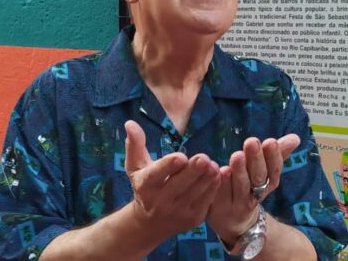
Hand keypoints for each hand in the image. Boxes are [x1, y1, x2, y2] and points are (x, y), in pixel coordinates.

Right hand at [124, 120, 221, 237]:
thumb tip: (130, 123)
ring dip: (207, 177)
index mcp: (146, 185)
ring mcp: (178, 211)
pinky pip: (207, 200)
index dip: (169, 166)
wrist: (149, 224)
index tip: (181, 157)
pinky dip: (213, 186)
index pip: (157, 174)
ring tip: (212, 164)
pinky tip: (217, 174)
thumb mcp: (135, 166)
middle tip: (204, 158)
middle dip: (194, 170)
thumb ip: (135, 144)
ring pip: (197, 191)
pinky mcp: (193, 218)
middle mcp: (161, 201)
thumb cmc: (144, 187)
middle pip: (181, 184)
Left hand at [207, 134, 299, 243]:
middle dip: (256, 159)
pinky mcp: (220, 206)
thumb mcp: (265, 171)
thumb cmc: (249, 187)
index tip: (271, 141)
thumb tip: (295, 137)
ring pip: (240, 186)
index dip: (273, 157)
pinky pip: (221, 194)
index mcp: (268, 184)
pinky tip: (220, 170)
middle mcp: (255, 194)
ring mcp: (238, 202)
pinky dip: (222, 183)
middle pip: (258, 177)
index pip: (274, 170)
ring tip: (237, 155)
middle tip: (252, 142)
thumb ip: (277, 153)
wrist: (233, 219)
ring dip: (240, 171)